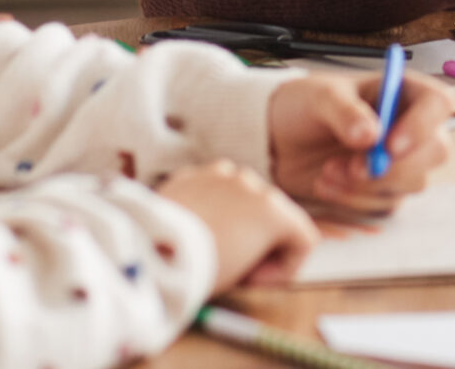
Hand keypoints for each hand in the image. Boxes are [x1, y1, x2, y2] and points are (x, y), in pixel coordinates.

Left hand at [154, 159, 317, 289]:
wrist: (150, 251)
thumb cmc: (200, 268)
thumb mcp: (242, 274)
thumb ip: (261, 259)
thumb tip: (258, 254)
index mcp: (273, 210)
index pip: (304, 238)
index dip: (287, 267)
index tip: (258, 281)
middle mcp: (253, 185)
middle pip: (275, 213)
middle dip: (263, 239)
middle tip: (239, 267)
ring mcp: (223, 175)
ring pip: (244, 197)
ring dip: (237, 219)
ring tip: (212, 246)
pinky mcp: (194, 174)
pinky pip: (214, 190)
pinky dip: (211, 207)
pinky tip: (193, 230)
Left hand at [267, 71, 454, 212]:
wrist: (281, 140)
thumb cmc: (306, 106)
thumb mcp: (320, 98)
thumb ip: (345, 112)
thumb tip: (371, 135)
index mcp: (406, 92)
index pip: (439, 104)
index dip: (423, 126)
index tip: (389, 145)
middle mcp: (413, 128)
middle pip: (435, 151)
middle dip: (394, 165)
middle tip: (353, 168)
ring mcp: (403, 163)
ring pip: (410, 183)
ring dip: (367, 184)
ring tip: (326, 170)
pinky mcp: (385, 192)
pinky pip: (385, 205)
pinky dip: (354, 200)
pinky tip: (325, 183)